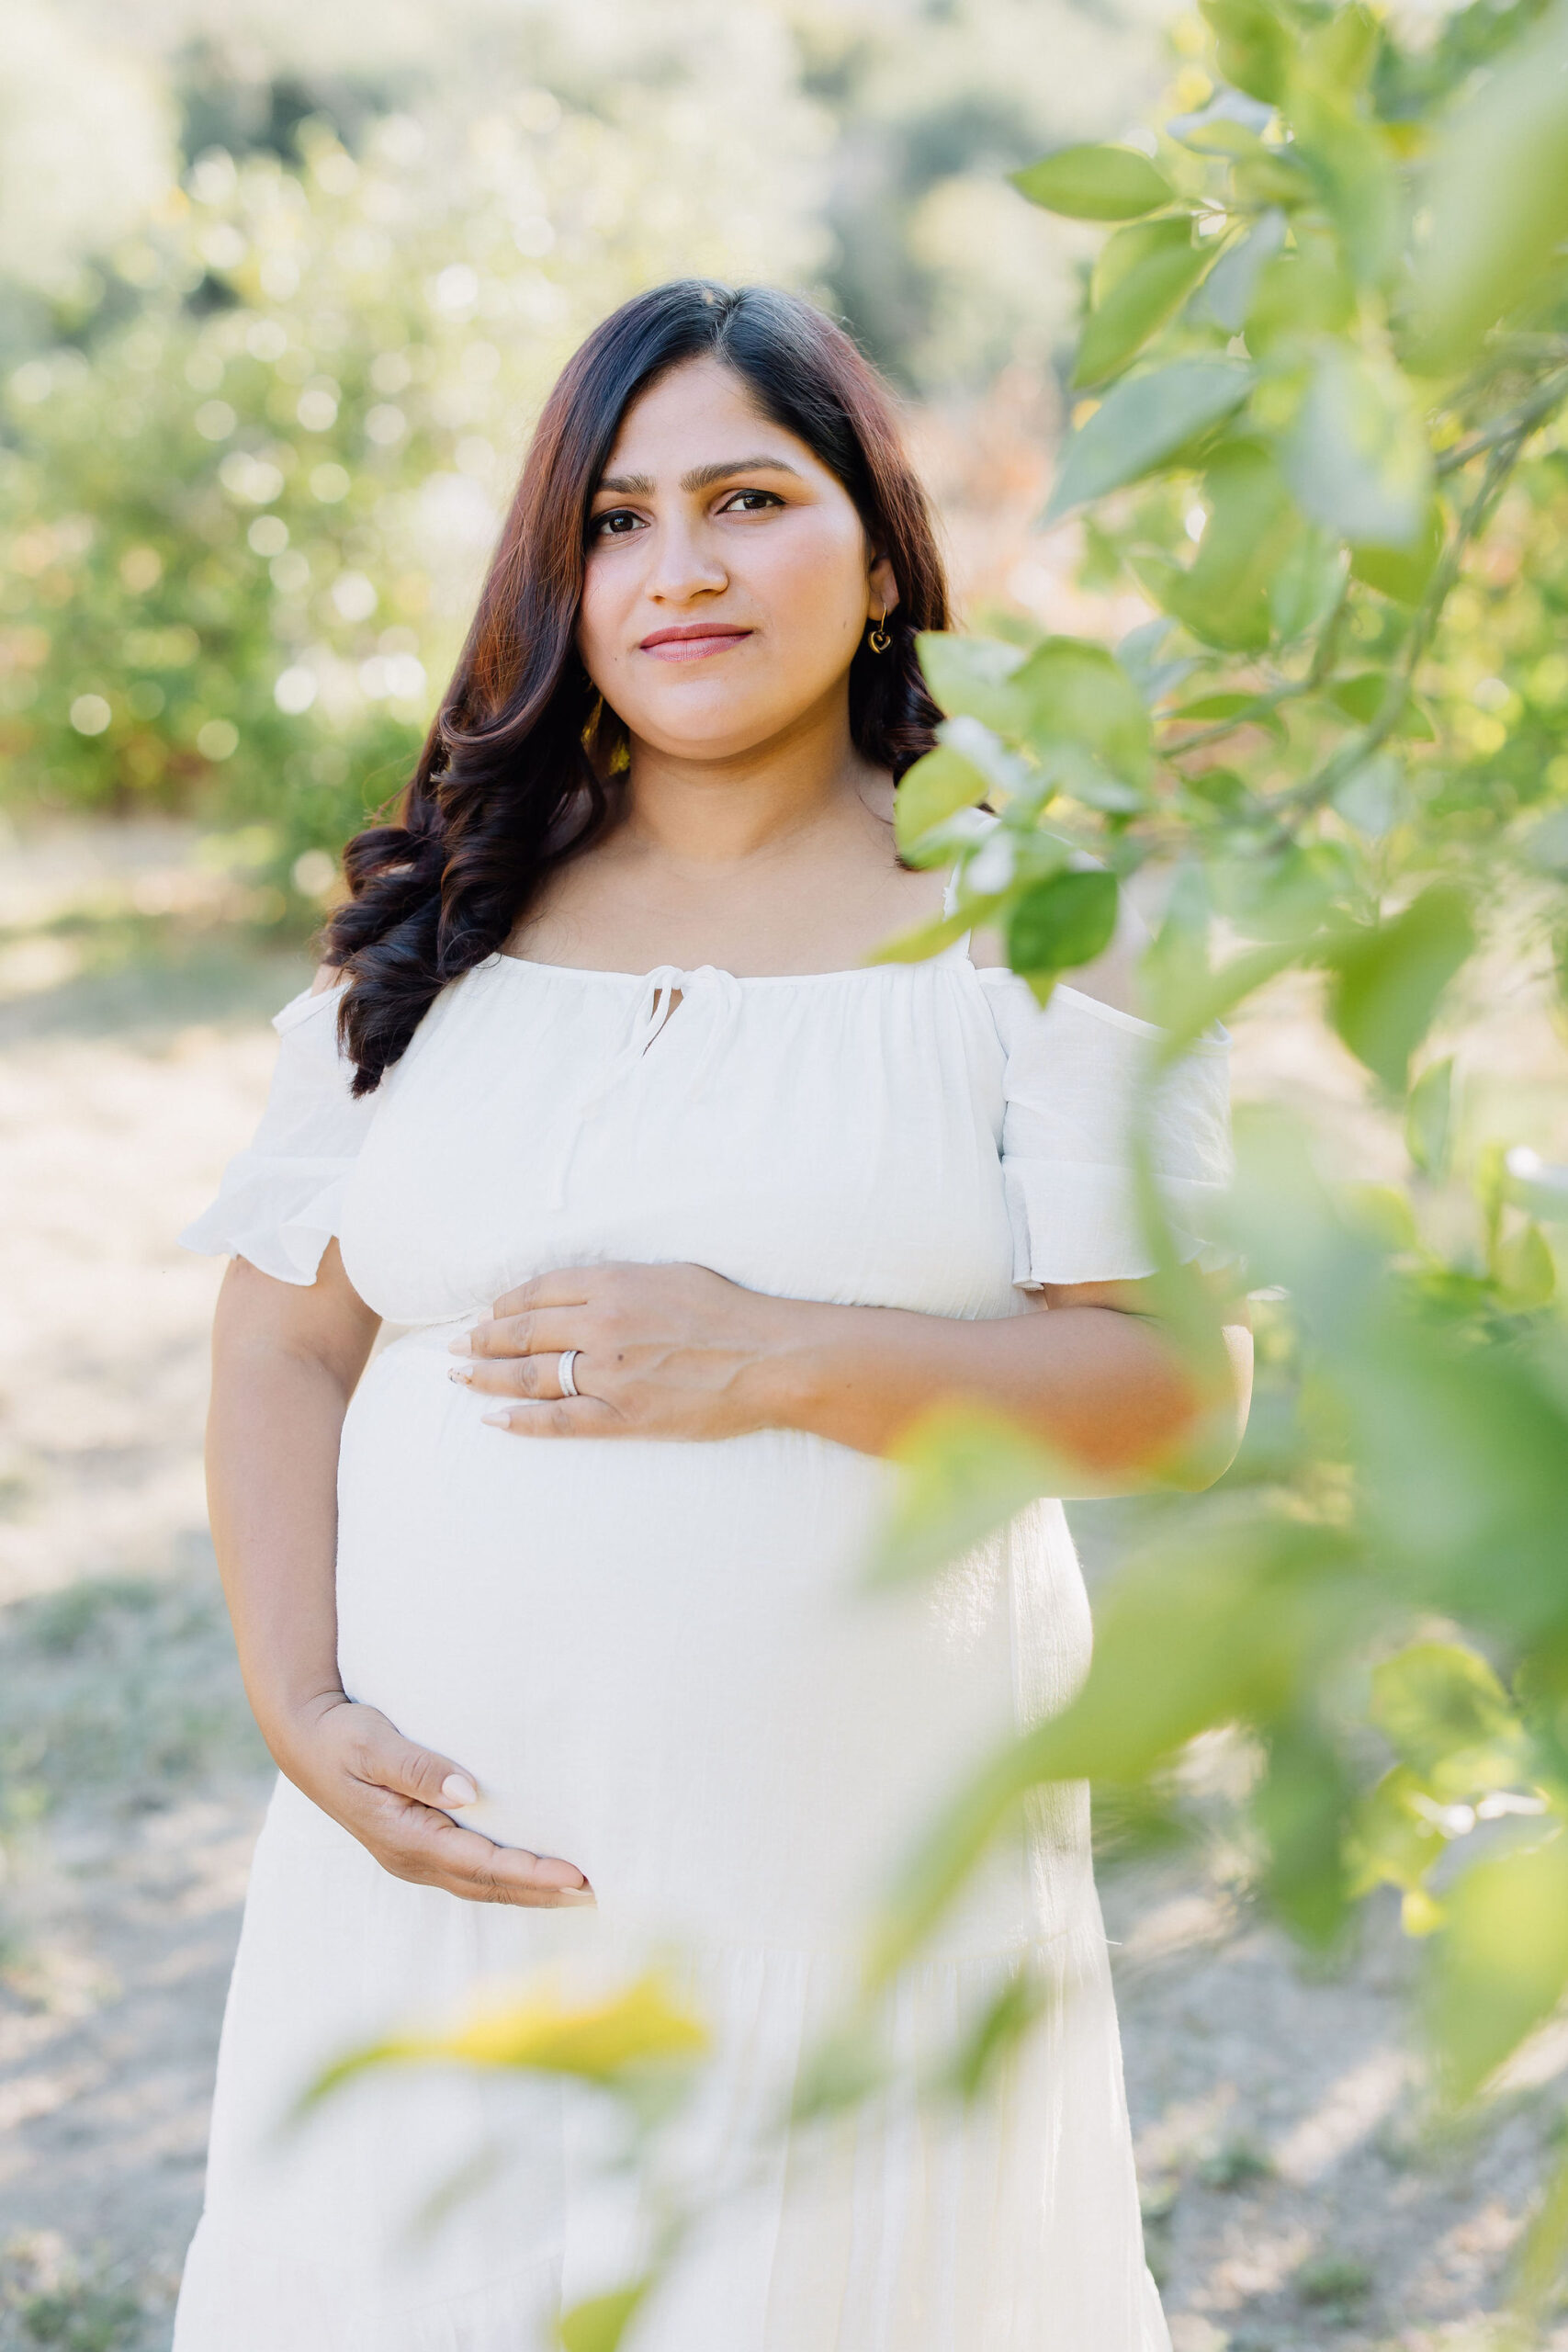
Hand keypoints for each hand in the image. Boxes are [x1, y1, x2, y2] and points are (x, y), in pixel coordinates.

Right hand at [279, 1692, 594, 1906]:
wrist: (304, 1742)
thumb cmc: (342, 1736)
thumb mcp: (374, 1743)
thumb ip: (417, 1768)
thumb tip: (467, 1790)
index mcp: (405, 1837)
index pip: (481, 1864)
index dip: (531, 1872)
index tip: (577, 1876)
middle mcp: (412, 1858)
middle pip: (489, 1886)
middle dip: (544, 1894)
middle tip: (601, 1895)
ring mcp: (414, 1858)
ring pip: (483, 1886)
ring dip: (532, 1893)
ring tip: (583, 1896)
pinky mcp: (418, 1848)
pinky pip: (473, 1874)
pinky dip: (510, 1880)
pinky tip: (538, 1878)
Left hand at [448, 1261, 791, 1439]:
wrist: (771, 1357)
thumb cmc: (729, 1310)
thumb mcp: (670, 1273)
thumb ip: (620, 1281)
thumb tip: (582, 1290)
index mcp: (613, 1283)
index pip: (538, 1291)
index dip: (504, 1304)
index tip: (487, 1312)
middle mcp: (601, 1325)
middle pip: (523, 1332)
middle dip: (482, 1338)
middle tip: (455, 1345)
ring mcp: (610, 1374)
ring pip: (530, 1376)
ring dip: (488, 1376)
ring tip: (460, 1377)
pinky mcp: (625, 1415)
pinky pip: (560, 1421)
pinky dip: (522, 1420)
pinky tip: (495, 1419)